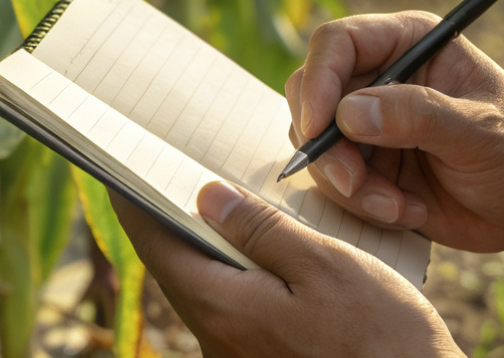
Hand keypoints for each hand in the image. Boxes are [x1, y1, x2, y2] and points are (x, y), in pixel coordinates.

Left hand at [117, 182, 461, 357]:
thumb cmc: (382, 337)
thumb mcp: (324, 265)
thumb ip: (261, 230)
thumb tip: (206, 197)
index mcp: (224, 310)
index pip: (157, 245)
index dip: (137, 200)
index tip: (121, 164)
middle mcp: (219, 342)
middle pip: (179, 267)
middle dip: (174, 218)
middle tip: (176, 168)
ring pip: (209, 290)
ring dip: (211, 246)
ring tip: (223, 200)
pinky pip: (236, 311)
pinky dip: (239, 275)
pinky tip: (264, 252)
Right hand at [285, 11, 503, 251]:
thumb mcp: (481, 131)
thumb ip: (419, 116)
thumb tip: (349, 113)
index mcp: (409, 43)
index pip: (337, 43)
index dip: (319, 82)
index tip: (318, 129)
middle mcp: (380, 76)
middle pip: (311, 94)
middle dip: (326, 146)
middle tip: (355, 183)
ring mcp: (369, 122)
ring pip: (317, 145)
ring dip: (350, 185)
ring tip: (399, 206)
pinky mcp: (367, 164)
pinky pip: (333, 183)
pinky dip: (363, 205)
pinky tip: (407, 210)